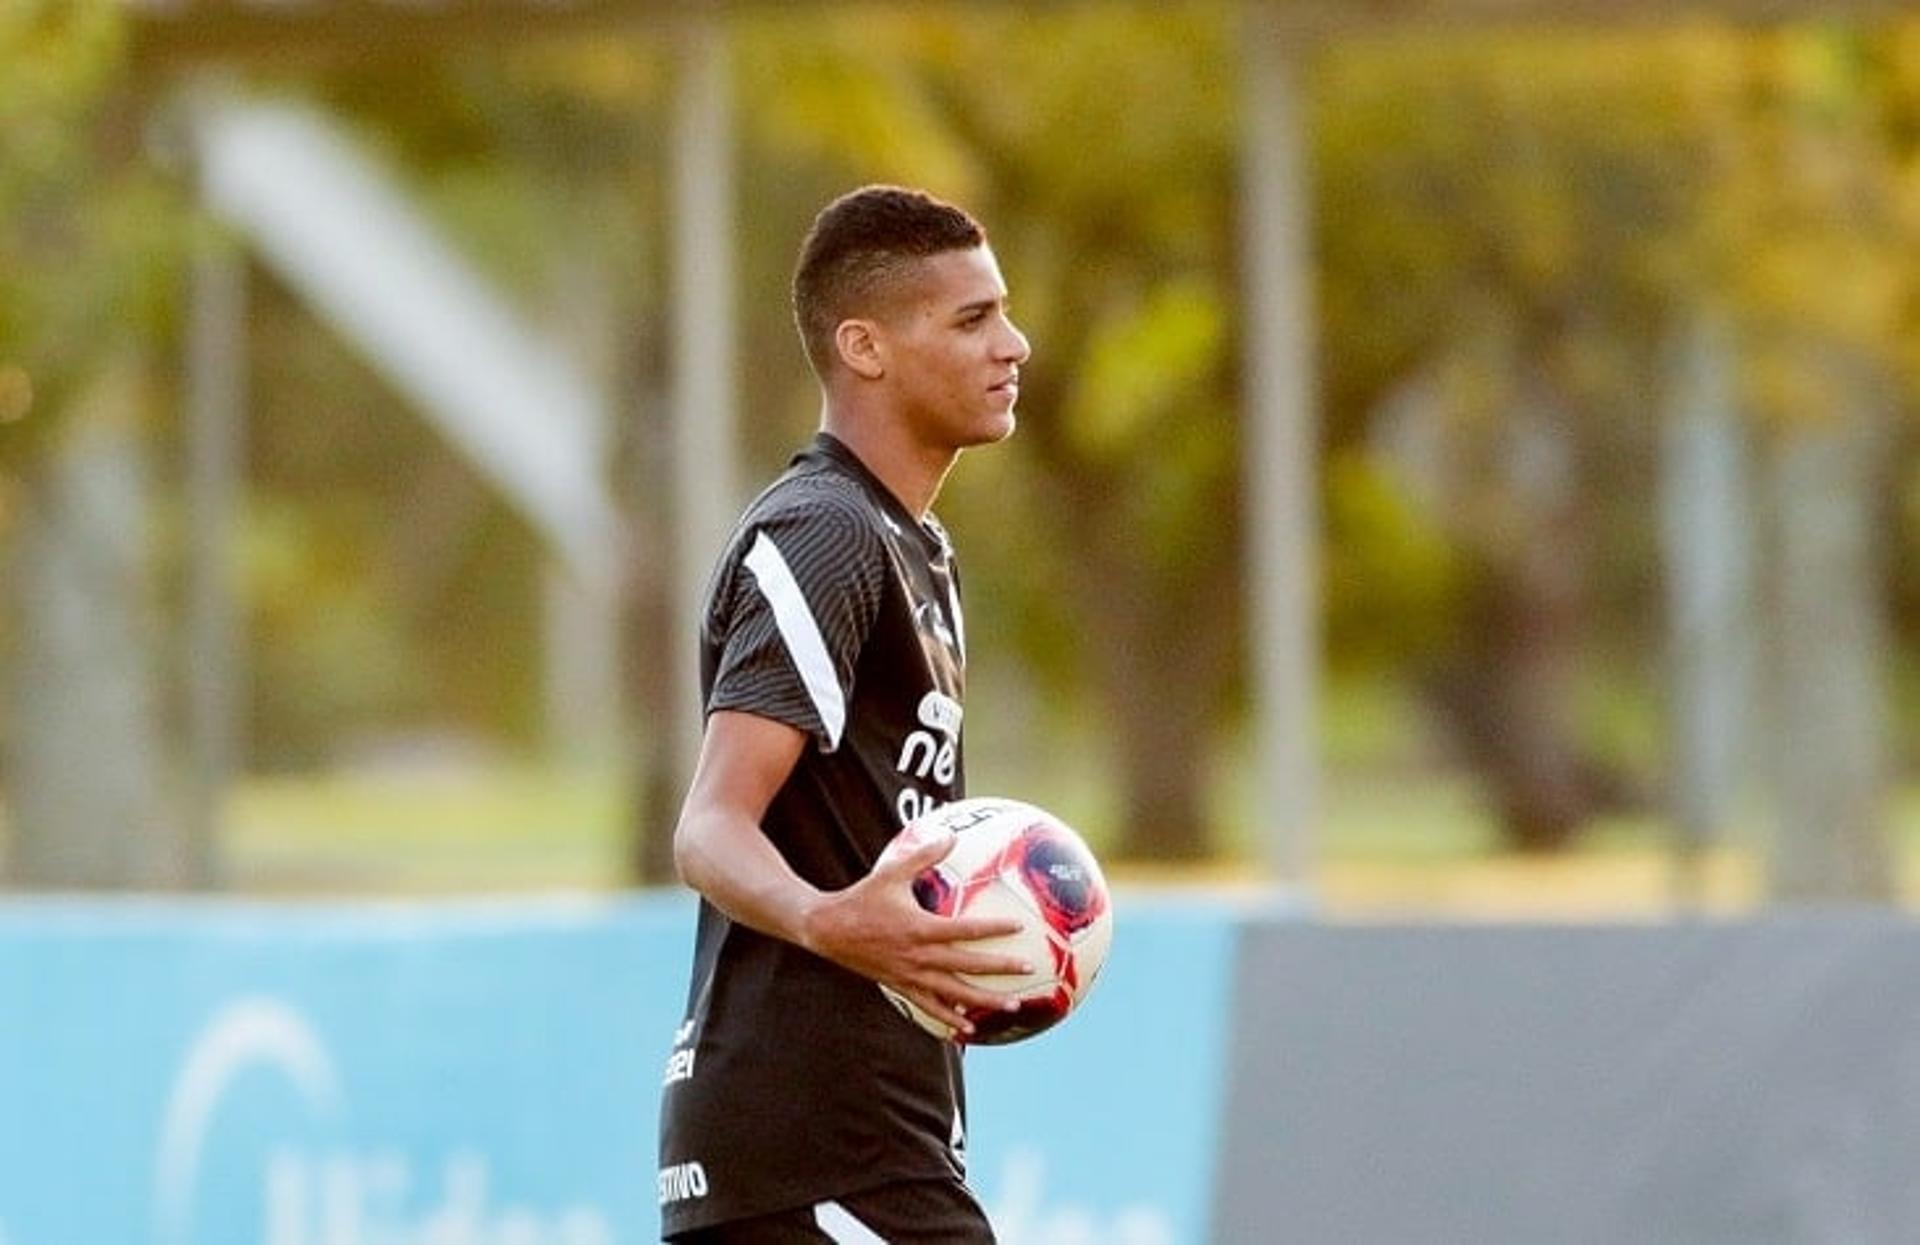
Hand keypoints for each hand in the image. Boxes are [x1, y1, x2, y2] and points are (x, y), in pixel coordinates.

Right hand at [800, 829, 1030, 1037]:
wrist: (827, 930)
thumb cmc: (862, 898)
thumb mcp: (891, 872)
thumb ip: (923, 855)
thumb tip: (950, 835)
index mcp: (920, 928)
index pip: (965, 929)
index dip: (993, 928)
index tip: (1019, 926)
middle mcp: (919, 956)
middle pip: (967, 966)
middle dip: (1000, 969)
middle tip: (1028, 970)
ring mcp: (910, 975)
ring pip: (954, 993)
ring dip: (984, 1001)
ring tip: (1012, 1006)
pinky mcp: (901, 986)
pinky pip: (930, 1006)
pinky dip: (950, 1018)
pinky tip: (969, 1028)